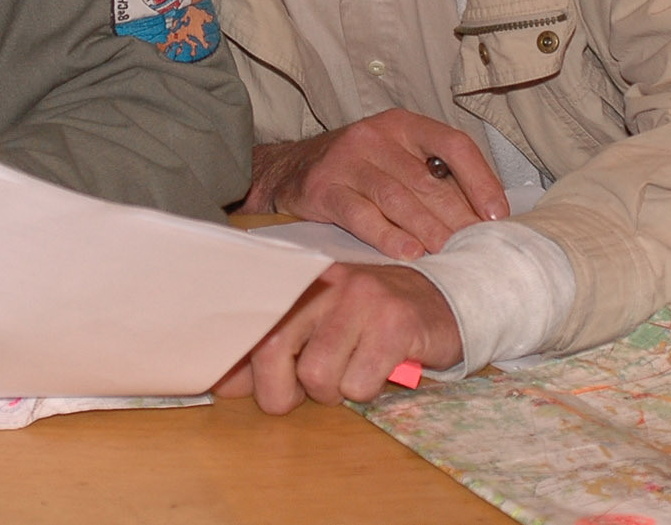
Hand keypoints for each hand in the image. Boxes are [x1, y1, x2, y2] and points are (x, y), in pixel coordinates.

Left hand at [212, 263, 463, 413]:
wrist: (447, 299)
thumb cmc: (373, 321)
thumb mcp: (320, 325)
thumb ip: (275, 349)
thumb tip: (223, 384)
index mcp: (300, 280)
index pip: (250, 322)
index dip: (234, 362)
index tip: (224, 387)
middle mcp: (324, 282)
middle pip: (271, 349)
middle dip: (281, 391)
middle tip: (308, 390)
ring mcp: (360, 299)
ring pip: (317, 374)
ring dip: (333, 391)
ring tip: (354, 371)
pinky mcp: (394, 322)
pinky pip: (359, 383)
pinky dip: (367, 389)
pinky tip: (381, 367)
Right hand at [240, 109, 509, 259]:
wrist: (288, 171)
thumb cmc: (357, 170)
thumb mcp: (395, 158)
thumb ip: (433, 177)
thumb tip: (486, 216)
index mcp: (403, 125)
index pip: (453, 144)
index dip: (481, 180)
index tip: (497, 216)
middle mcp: (376, 136)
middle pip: (428, 180)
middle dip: (457, 218)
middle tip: (477, 248)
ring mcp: (348, 160)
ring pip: (398, 198)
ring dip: (428, 230)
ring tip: (449, 255)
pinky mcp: (324, 188)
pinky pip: (361, 214)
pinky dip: (387, 235)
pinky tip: (408, 253)